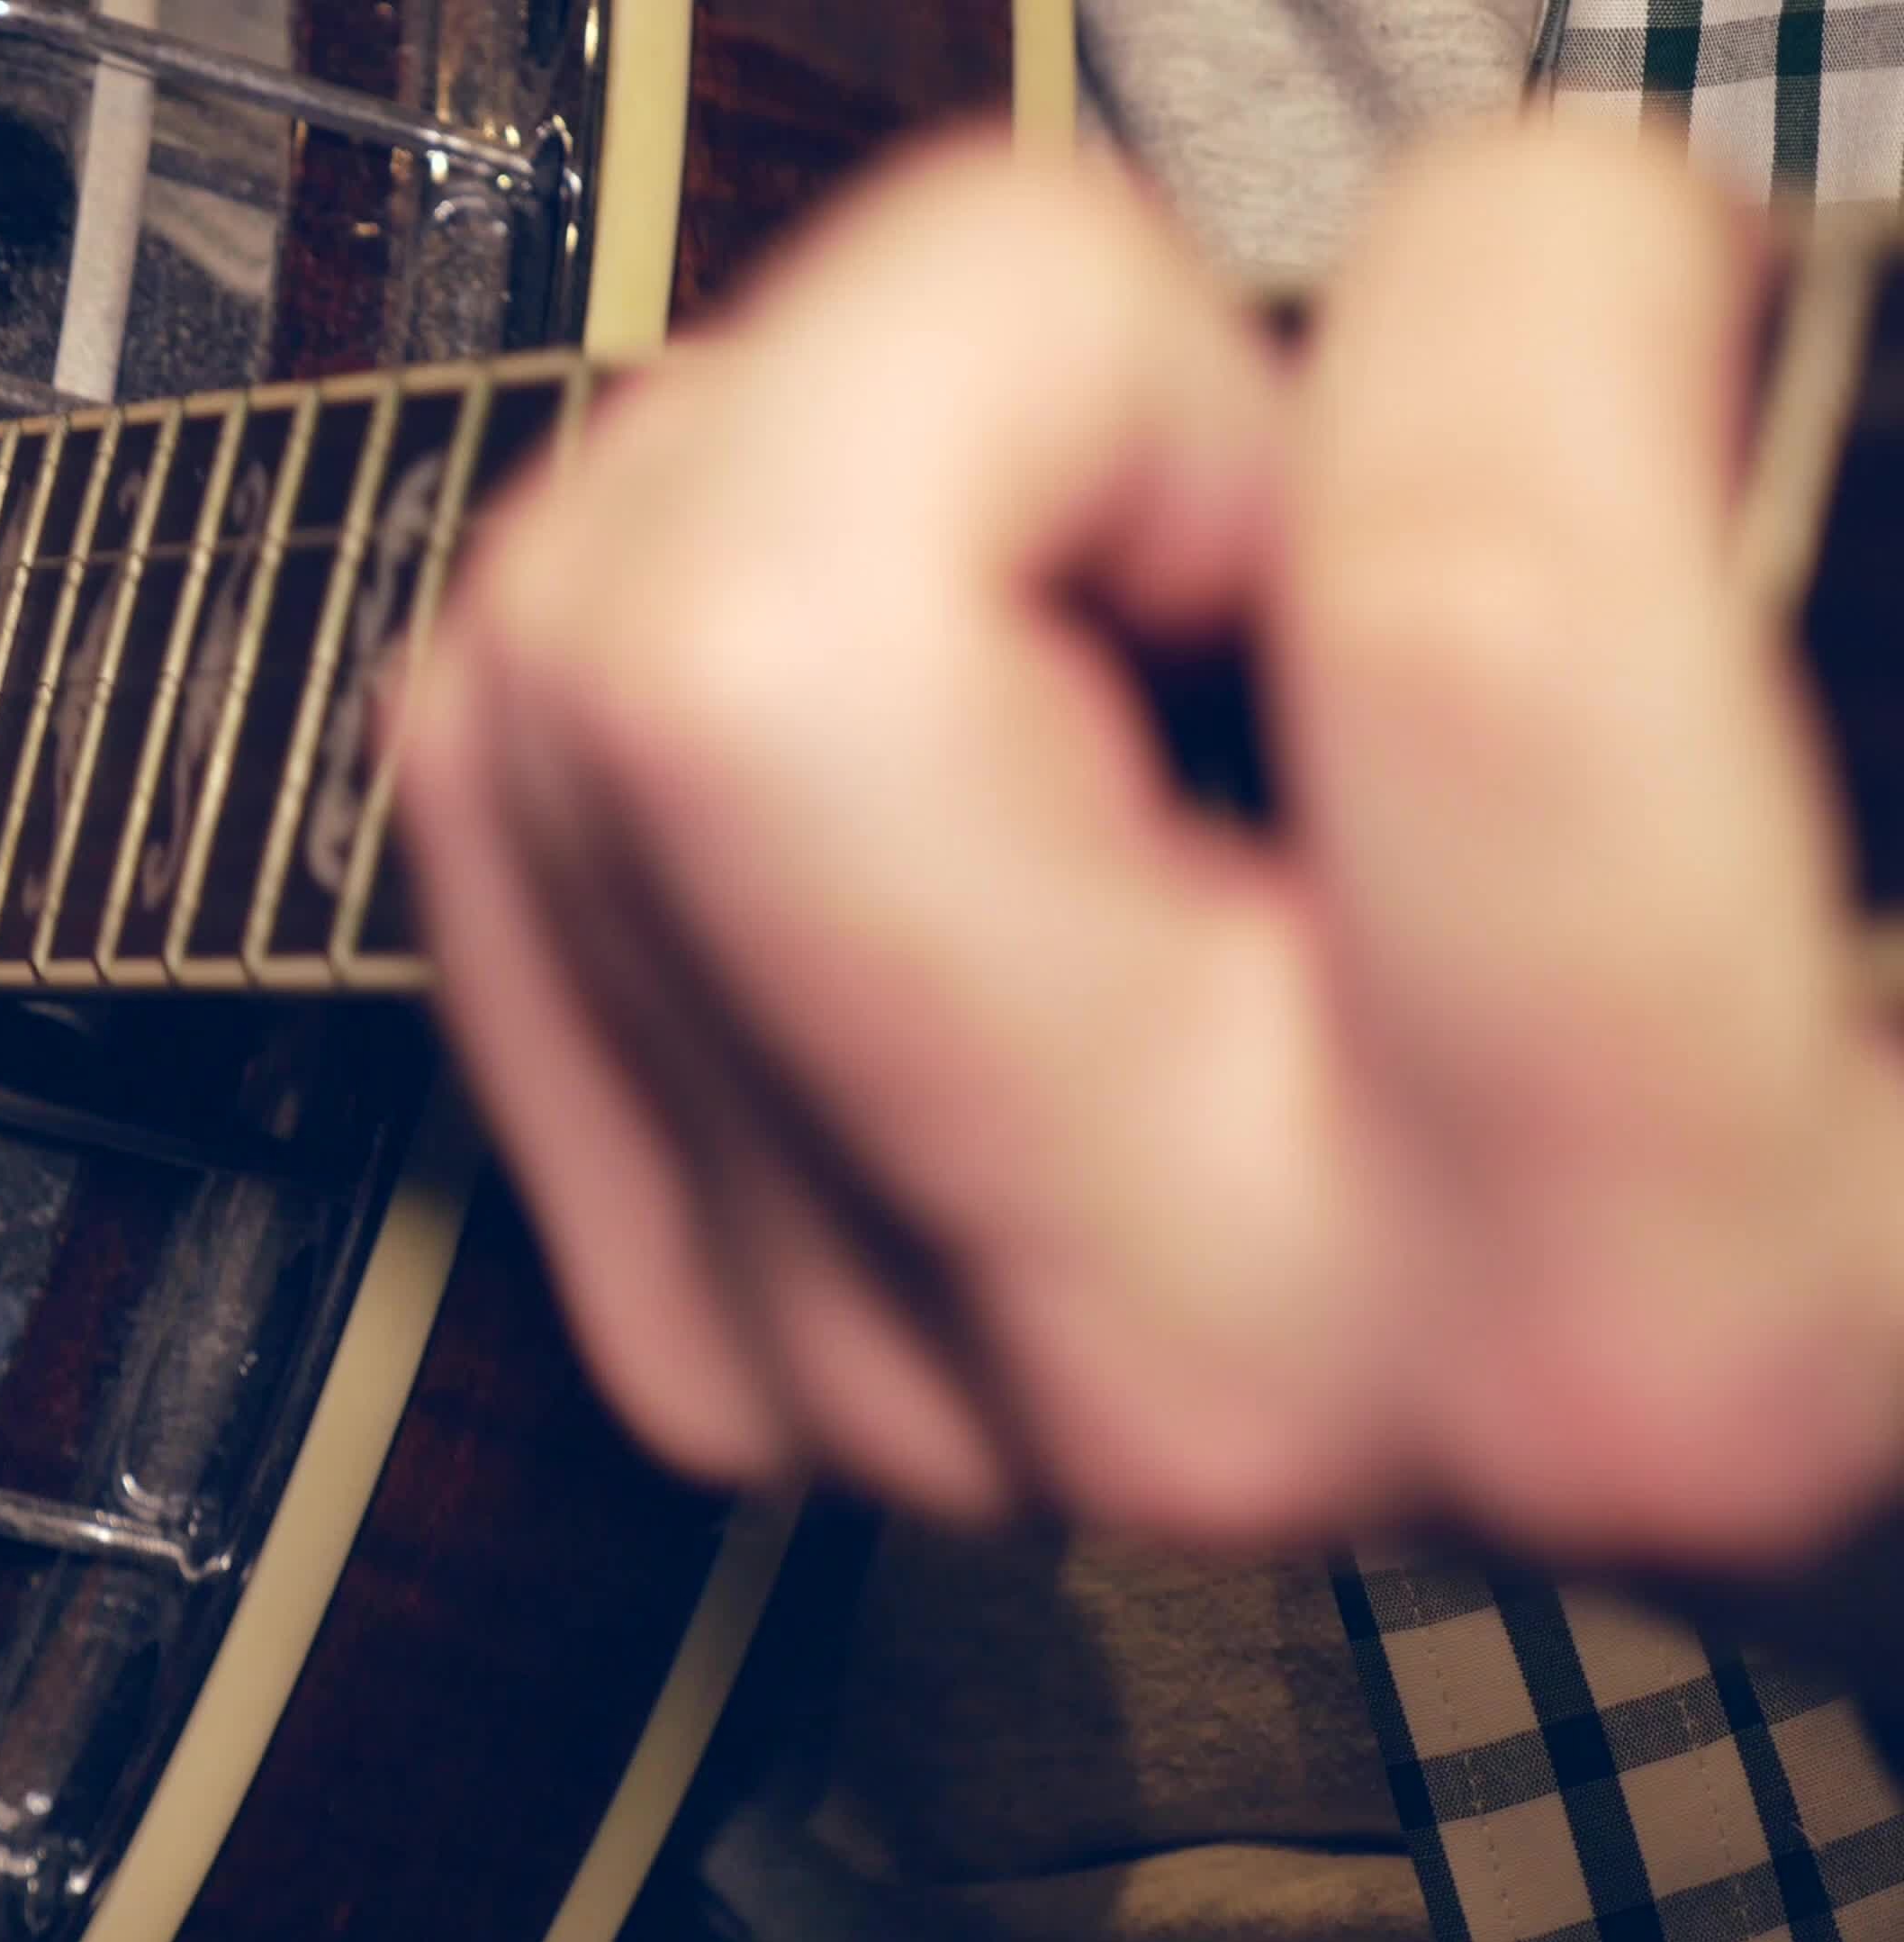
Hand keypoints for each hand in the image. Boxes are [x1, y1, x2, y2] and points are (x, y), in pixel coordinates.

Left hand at [394, 125, 1903, 1572]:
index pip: (1447, 617)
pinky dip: (679, 587)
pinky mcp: (699, 1311)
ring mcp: (881, 1356)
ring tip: (1081, 553)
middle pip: (743, 657)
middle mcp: (1193, 1352)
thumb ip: (1701, 517)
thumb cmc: (1816, 1065)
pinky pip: (485, 768)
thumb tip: (1482, 261)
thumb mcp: (1881, 763)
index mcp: (1621, 1277)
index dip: (1536, 284)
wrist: (1657, 1372)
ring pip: (554, 661)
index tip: (1589, 285)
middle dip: (981, 348)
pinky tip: (925, 665)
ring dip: (816, 448)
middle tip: (1216, 434)